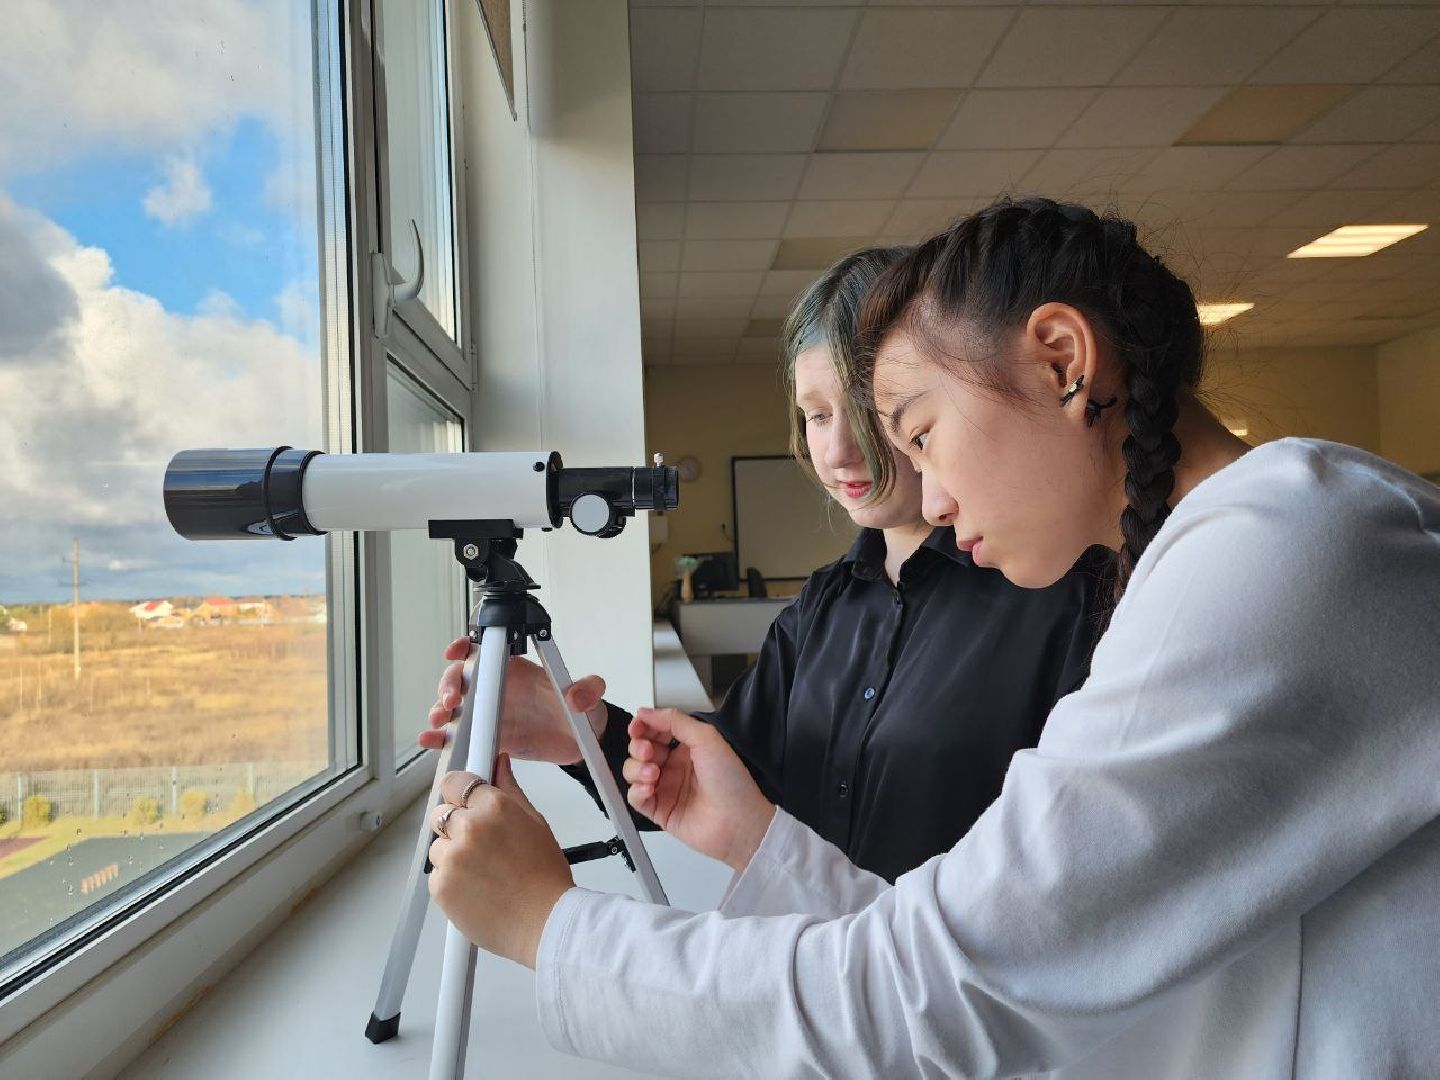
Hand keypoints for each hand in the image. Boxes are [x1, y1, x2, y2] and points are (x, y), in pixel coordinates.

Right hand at [419, 636, 607, 764]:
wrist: (580, 744)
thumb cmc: (581, 713)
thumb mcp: (591, 697)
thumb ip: (588, 690)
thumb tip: (576, 696)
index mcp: (518, 670)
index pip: (486, 650)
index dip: (467, 647)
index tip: (455, 652)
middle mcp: (498, 689)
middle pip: (461, 678)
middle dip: (449, 685)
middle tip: (451, 701)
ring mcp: (490, 713)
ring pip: (455, 706)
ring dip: (441, 711)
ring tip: (440, 721)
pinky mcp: (488, 737)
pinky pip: (460, 735)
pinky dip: (443, 737)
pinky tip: (434, 740)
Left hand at [427, 756, 573, 968]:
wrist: (544, 923)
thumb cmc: (545, 877)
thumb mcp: (535, 823)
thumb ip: (510, 790)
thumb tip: (499, 764)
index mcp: (494, 807)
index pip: (456, 782)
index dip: (460, 793)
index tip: (463, 801)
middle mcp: (469, 828)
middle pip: (441, 813)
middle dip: (455, 825)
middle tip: (480, 845)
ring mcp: (452, 857)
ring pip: (437, 847)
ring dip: (452, 855)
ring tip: (482, 873)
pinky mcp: (440, 885)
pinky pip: (435, 875)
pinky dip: (450, 881)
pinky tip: (475, 888)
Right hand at [624, 708, 774, 872]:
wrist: (738, 822)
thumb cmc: (731, 782)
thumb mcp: (707, 739)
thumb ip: (675, 721)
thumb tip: (646, 712)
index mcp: (687, 747)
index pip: (655, 730)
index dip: (643, 726)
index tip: (636, 727)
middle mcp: (674, 766)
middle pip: (640, 749)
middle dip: (638, 747)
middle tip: (648, 752)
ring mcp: (666, 788)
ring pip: (633, 771)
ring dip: (636, 769)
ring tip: (653, 774)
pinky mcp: (659, 810)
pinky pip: (634, 797)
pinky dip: (636, 790)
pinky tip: (649, 788)